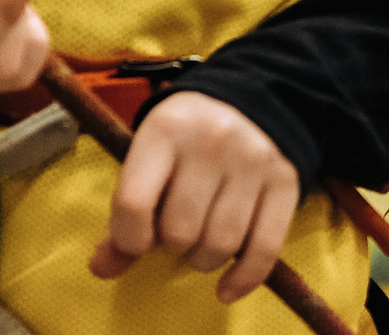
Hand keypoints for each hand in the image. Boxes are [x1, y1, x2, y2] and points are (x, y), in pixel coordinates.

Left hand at [91, 92, 300, 300]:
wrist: (248, 101)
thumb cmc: (186, 138)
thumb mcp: (150, 155)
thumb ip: (125, 212)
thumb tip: (102, 268)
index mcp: (167, 129)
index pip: (134, 203)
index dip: (129, 238)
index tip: (137, 239)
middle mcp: (213, 140)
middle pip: (180, 232)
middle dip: (171, 245)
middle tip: (175, 229)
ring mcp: (254, 160)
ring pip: (220, 245)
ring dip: (203, 259)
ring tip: (200, 240)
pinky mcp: (286, 181)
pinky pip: (264, 250)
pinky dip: (243, 278)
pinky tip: (227, 287)